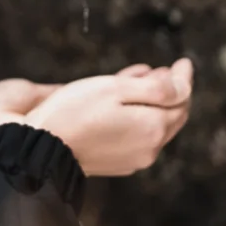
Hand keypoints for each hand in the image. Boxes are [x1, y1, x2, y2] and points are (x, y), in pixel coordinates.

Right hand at [23, 58, 192, 175]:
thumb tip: (184, 84)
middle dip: (172, 92)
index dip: (184, 78)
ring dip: (154, 103)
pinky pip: (138, 136)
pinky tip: (125, 104)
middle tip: (166, 71)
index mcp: (154, 128)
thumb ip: (157, 87)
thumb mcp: (116, 88)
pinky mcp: (118, 163)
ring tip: (143, 81)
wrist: (42, 146)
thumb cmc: (75, 111)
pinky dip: (139, 117)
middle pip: (173, 116)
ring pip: (155, 126)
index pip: (182, 100)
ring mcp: (135, 159)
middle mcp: (150, 148)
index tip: (183, 61)